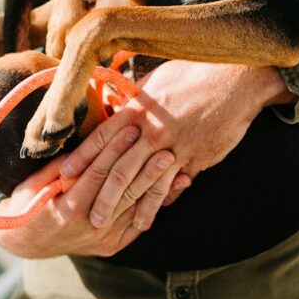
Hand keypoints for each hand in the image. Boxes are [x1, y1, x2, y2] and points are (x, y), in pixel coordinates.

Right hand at [0, 121, 180, 257]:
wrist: (28, 242)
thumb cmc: (29, 203)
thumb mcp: (36, 182)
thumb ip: (61, 165)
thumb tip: (84, 142)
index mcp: (68, 208)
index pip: (98, 173)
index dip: (115, 149)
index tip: (131, 127)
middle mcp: (89, 226)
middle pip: (123, 190)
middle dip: (144, 165)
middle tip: (164, 143)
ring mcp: (104, 238)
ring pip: (136, 207)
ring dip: (157, 183)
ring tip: (176, 161)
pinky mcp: (114, 245)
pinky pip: (140, 223)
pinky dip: (158, 203)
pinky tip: (176, 185)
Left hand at [60, 61, 295, 232]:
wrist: (235, 79)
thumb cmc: (196, 72)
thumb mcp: (159, 80)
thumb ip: (138, 98)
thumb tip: (119, 106)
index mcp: (140, 107)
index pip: (102, 136)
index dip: (81, 158)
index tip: (62, 176)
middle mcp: (153, 128)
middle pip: (118, 166)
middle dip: (98, 194)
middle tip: (82, 215)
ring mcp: (174, 145)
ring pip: (143, 182)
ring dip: (124, 207)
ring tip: (108, 226)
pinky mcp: (195, 157)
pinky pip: (171, 185)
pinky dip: (156, 204)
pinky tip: (146, 219)